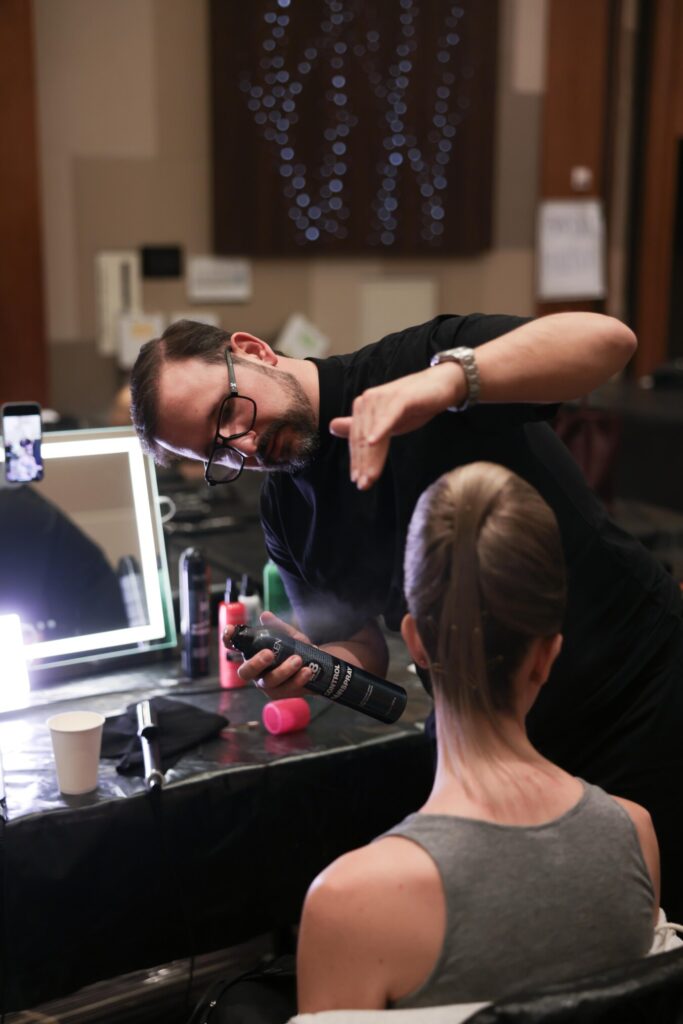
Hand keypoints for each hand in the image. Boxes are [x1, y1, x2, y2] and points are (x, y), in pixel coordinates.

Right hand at [223, 610, 316, 697]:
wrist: (317, 667)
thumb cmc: (296, 650)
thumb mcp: (290, 636)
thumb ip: (279, 627)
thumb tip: (265, 615)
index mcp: (252, 652)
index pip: (234, 646)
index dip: (229, 639)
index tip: (230, 631)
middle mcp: (255, 670)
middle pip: (245, 672)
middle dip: (256, 663)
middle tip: (269, 654)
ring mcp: (267, 684)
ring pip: (269, 680)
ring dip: (284, 670)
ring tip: (298, 659)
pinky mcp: (280, 694)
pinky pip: (286, 689)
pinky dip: (297, 679)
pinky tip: (307, 671)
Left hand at [328, 363, 463, 489]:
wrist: (440, 385)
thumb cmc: (413, 405)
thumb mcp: (385, 421)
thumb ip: (361, 426)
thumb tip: (332, 427)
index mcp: (363, 407)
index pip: (357, 439)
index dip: (357, 461)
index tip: (358, 482)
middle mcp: (368, 400)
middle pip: (363, 438)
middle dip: (363, 464)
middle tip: (363, 485)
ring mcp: (383, 398)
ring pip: (374, 432)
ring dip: (371, 456)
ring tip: (370, 477)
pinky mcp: (400, 397)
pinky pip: (388, 416)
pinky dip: (380, 429)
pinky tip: (373, 443)